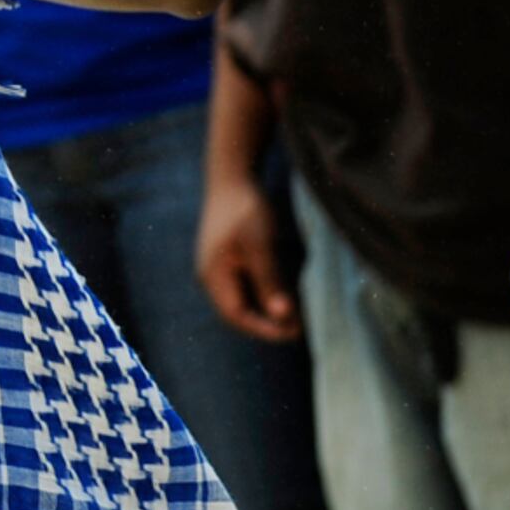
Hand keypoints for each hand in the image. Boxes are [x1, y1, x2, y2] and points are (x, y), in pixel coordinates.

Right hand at [197, 166, 303, 343]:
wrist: (231, 177)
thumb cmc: (245, 209)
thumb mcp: (260, 246)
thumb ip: (269, 281)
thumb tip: (282, 316)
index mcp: (213, 276)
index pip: (237, 316)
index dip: (265, 329)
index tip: (294, 333)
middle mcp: (210, 276)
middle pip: (237, 312)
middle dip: (266, 323)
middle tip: (298, 328)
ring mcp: (216, 267)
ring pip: (241, 300)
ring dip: (265, 311)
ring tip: (294, 316)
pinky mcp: (225, 259)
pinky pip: (242, 287)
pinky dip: (262, 296)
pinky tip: (281, 295)